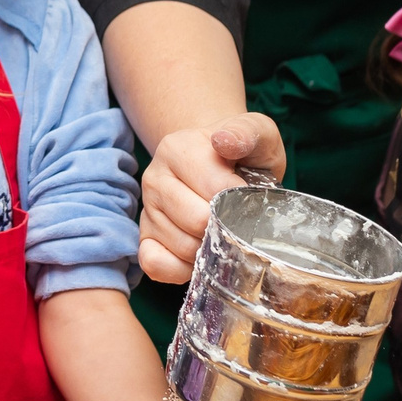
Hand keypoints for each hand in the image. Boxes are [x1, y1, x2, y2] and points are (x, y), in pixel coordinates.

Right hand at [138, 113, 284, 282]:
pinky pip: (157, 264)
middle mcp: (155, 178)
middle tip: (239, 220)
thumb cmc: (242, 154)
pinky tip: (201, 253)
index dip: (240, 202)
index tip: (251, 198)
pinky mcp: (145, 238)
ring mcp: (147, 210)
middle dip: (225, 227)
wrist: (223, 166)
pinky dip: (182, 268)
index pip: (213, 189)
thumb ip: (246, 132)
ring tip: (223, 233)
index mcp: (177, 149)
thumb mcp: (257, 133)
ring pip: (181, 246)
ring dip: (210, 248)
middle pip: (195, 221)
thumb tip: (224, 141)